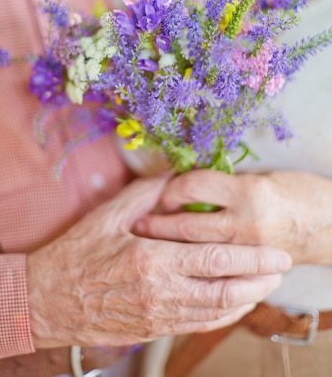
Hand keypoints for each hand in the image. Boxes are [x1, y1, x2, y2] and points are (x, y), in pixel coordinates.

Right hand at [27, 175, 290, 347]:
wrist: (49, 298)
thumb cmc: (76, 254)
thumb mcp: (107, 215)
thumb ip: (146, 193)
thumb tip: (175, 175)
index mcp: (151, 260)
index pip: (215, 260)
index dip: (251, 258)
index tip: (276, 252)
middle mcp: (161, 292)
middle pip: (225, 289)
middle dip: (260, 278)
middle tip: (281, 266)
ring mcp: (159, 315)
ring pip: (216, 312)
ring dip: (248, 299)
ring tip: (267, 284)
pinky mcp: (154, 329)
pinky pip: (199, 325)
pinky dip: (224, 316)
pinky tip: (235, 305)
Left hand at [134, 170, 331, 264]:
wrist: (331, 224)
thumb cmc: (296, 191)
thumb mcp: (260, 176)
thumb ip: (223, 182)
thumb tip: (183, 182)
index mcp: (247, 192)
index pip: (194, 187)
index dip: (171, 187)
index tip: (160, 191)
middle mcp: (246, 224)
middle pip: (187, 225)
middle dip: (158, 225)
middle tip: (138, 225)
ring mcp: (248, 253)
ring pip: (196, 253)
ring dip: (169, 249)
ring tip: (147, 245)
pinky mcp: (253, 272)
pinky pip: (216, 273)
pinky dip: (193, 268)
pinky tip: (177, 264)